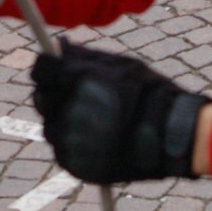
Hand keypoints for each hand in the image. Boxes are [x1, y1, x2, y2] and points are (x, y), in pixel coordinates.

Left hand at [31, 39, 211, 183]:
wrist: (172, 137)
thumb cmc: (149, 94)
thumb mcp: (119, 63)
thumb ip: (83, 55)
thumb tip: (58, 47)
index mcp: (74, 79)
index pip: (40, 69)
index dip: (47, 68)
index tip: (56, 71)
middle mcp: (65, 108)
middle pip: (41, 97)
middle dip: (53, 94)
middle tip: (77, 96)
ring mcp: (67, 139)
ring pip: (49, 125)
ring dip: (63, 119)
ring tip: (93, 119)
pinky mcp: (73, 164)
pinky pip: (61, 149)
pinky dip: (72, 143)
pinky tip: (95, 138)